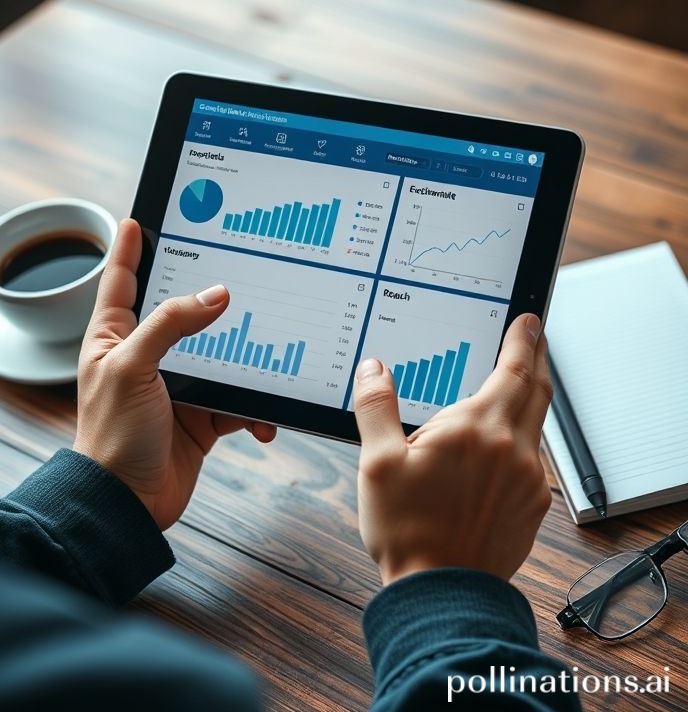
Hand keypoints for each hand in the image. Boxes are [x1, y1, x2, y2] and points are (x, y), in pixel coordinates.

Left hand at [74, 219, 275, 529]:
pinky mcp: (202, 414)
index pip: (122, 282)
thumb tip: (215, 295)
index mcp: (116, 339)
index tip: (137, 220)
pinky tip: (261, 421)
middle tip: (235, 272)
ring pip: (221, 356)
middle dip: (208, 299)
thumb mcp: (132, 367)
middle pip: (182, 314)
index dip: (129, 250)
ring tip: (266, 357)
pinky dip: (254, 410)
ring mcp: (178, 386)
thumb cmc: (113, 437)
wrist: (129, 503)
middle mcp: (147, 357)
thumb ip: (171, 325)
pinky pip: (238, 400)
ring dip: (245, 361)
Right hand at [353, 314, 552, 584]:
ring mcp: (527, 478)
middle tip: (537, 335)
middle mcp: (511, 449)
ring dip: (533, 392)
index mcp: (475, 429)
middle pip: (536, 388)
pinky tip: (506, 439)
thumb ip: (376, 407)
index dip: (523, 340)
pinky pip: (534, 456)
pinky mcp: (531, 504)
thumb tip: (373, 369)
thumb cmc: (408, 531)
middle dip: (538, 356)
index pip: (512, 369)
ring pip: (538, 422)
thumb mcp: (377, 463)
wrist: (442, 590)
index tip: (529, 321)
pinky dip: (525, 433)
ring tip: (522, 379)